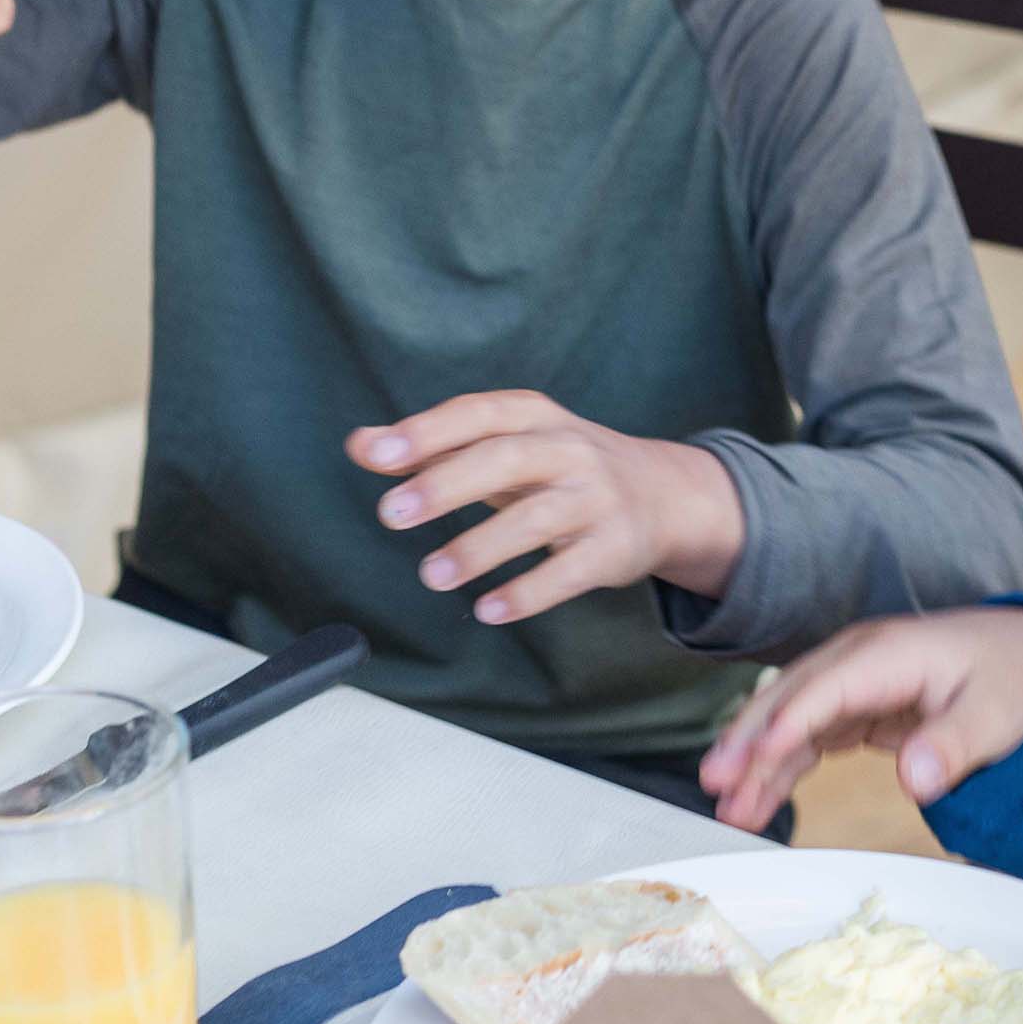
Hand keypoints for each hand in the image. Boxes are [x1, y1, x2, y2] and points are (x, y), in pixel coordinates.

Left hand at [347, 391, 746, 626]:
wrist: (662, 495)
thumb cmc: (559, 467)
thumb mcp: (504, 445)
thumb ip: (433, 446)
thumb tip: (360, 444)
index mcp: (535, 417)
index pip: (478, 414)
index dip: (428, 431)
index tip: (377, 453)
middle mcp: (569, 449)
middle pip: (506, 459)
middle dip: (447, 484)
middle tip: (391, 513)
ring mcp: (596, 498)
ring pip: (536, 519)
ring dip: (480, 547)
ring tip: (431, 574)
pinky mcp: (614, 548)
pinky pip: (570, 572)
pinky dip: (528, 592)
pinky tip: (488, 609)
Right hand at [697, 607, 1022, 832]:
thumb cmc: (1014, 676)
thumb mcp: (998, 712)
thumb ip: (956, 744)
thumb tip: (915, 779)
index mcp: (890, 653)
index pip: (826, 688)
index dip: (790, 723)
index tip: (757, 761)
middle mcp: (860, 659)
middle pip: (791, 697)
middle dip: (750, 740)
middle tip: (717, 785)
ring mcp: (853, 680)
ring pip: (790, 718)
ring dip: (757, 761)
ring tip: (727, 808)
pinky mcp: (856, 704)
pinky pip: (807, 735)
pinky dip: (780, 765)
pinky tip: (758, 798)